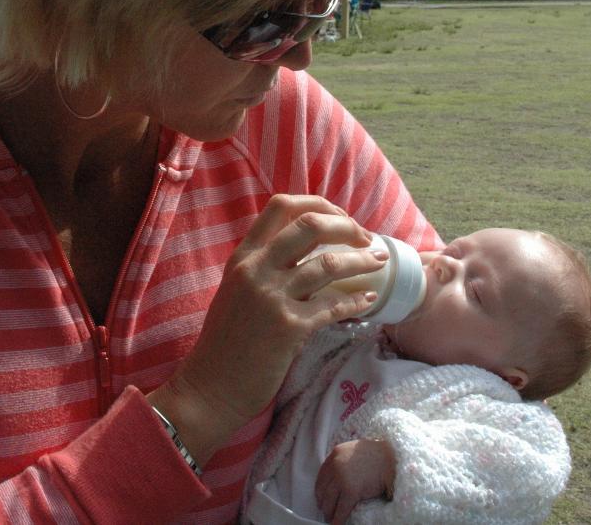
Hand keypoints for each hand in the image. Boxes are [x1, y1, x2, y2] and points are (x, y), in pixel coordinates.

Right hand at [150, 195, 380, 461]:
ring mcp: (272, 297)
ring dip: (362, 259)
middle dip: (347, 226)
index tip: (340, 218)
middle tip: (366, 238)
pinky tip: (369, 301)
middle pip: (310, 225)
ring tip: (379, 260)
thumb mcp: (237, 290)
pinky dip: (357, 301)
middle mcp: (256, 269)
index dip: (318, 204)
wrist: (210, 386)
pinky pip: (333, 306)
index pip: (282, 206)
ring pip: (329, 263)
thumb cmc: (226, 341)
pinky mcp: (289, 328)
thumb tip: (306, 252)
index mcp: (244, 256)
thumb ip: (265, 267)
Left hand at [315, 438, 395, 524]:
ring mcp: (342, 478)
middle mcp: (335, 465)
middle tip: (324, 510)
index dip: (320, 489)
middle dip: (322, 502)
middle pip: (322, 489)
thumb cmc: (378, 455)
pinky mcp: (351, 491)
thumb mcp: (355, 451)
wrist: (391, 458)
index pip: (322, 475)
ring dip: (328, 512)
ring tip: (330, 518)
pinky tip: (336, 524)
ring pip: (329, 501)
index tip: (320, 497)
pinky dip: (337, 520)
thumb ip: (344, 461)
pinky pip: (341, 509)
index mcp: (335, 454)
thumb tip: (338, 478)